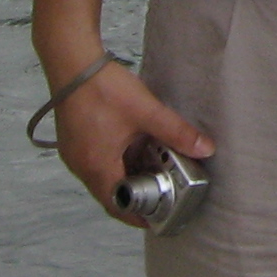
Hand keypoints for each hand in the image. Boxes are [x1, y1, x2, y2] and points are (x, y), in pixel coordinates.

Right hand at [45, 57, 213, 224]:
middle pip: (110, 194)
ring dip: (125, 178)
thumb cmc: (102, 87)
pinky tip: (132, 150)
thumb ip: (176, 132)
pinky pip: (96, 163)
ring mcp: (74, 154)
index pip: (118, 205)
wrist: (71, 60)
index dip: (139, 215)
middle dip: (135, 196)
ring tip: (152, 171)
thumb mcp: (146, 111)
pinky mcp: (73, 141)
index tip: (158, 217)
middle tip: (161, 194)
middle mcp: (81, 166)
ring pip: (103, 178)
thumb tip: (205, 149)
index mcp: (96, 167)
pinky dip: (115, 164)